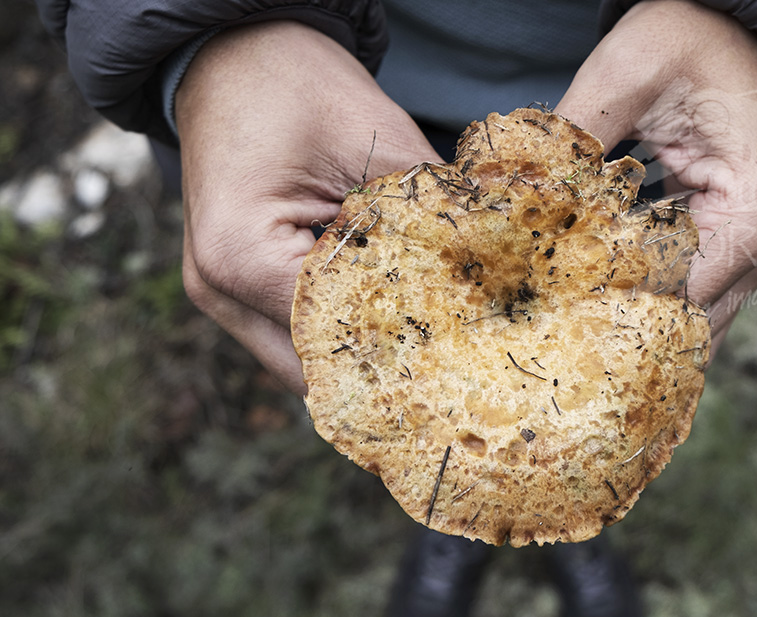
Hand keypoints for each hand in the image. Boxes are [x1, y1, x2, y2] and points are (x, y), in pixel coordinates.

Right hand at [176, 21, 440, 392]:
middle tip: (447, 364)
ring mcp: (216, 293)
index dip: (400, 345)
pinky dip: (334, 327)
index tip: (459, 353)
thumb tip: (485, 274)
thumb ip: (426, 218)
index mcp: (241, 256)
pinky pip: (289, 330)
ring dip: (354, 349)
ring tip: (420, 342)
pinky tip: (384, 313)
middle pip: (311, 369)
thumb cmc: (298, 85)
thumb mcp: (378, 144)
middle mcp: (216, 289)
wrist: (236, 52)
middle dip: (378, 365)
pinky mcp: (230, 285)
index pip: (332, 336)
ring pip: (298, 358)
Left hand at [555, 0, 756, 355]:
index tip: (552, 315)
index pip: (678, 295)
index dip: (613, 309)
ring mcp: (749, 254)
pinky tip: (592, 304)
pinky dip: (641, 303)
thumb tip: (515, 191)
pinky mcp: (729, 251)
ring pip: (686, 323)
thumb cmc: (693, 40)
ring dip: (629, 325)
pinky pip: (685, 298)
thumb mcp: (627, 73)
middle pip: (685, 325)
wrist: (739, 27)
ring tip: (564, 328)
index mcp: (752, 212)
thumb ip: (574, 136)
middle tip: (548, 335)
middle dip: (618, 331)